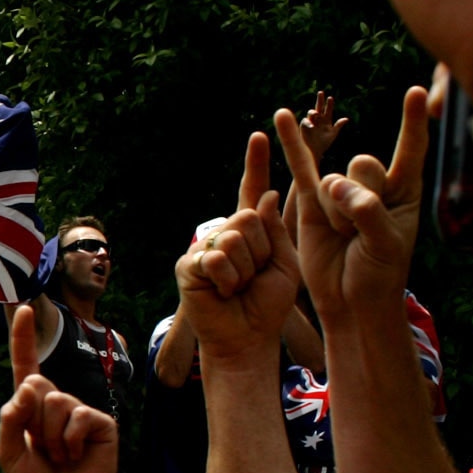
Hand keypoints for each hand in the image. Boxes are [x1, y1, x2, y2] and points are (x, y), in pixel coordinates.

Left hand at [0, 306, 119, 472]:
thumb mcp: (8, 452)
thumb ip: (9, 419)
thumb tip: (26, 386)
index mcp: (32, 407)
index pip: (26, 366)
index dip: (23, 338)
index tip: (24, 308)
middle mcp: (57, 402)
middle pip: (35, 384)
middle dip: (31, 420)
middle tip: (42, 449)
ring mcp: (80, 411)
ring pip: (54, 401)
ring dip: (49, 436)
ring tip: (60, 456)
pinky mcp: (100, 423)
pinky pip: (77, 417)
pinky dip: (69, 441)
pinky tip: (76, 456)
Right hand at [174, 134, 302, 363]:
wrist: (247, 338)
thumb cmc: (266, 304)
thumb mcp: (285, 263)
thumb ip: (275, 229)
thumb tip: (264, 196)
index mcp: (249, 230)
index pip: (253, 190)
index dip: (256, 163)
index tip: (261, 135)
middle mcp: (224, 233)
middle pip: (249, 218)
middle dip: (262, 251)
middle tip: (255, 277)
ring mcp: (203, 248)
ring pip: (235, 239)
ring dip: (246, 270)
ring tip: (240, 288)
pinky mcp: (188, 266)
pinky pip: (217, 259)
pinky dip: (229, 280)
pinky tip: (224, 294)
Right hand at [274, 87, 428, 327]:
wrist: (350, 302)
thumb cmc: (379, 276)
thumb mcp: (385, 245)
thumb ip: (366, 210)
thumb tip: (334, 184)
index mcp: (405, 192)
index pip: (410, 149)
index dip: (413, 121)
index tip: (417, 91)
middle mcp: (374, 186)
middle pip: (364, 166)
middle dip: (359, 199)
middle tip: (360, 232)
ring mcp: (341, 192)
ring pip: (332, 180)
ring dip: (335, 213)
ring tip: (342, 237)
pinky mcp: (312, 202)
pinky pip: (300, 167)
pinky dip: (290, 143)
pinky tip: (280, 117)